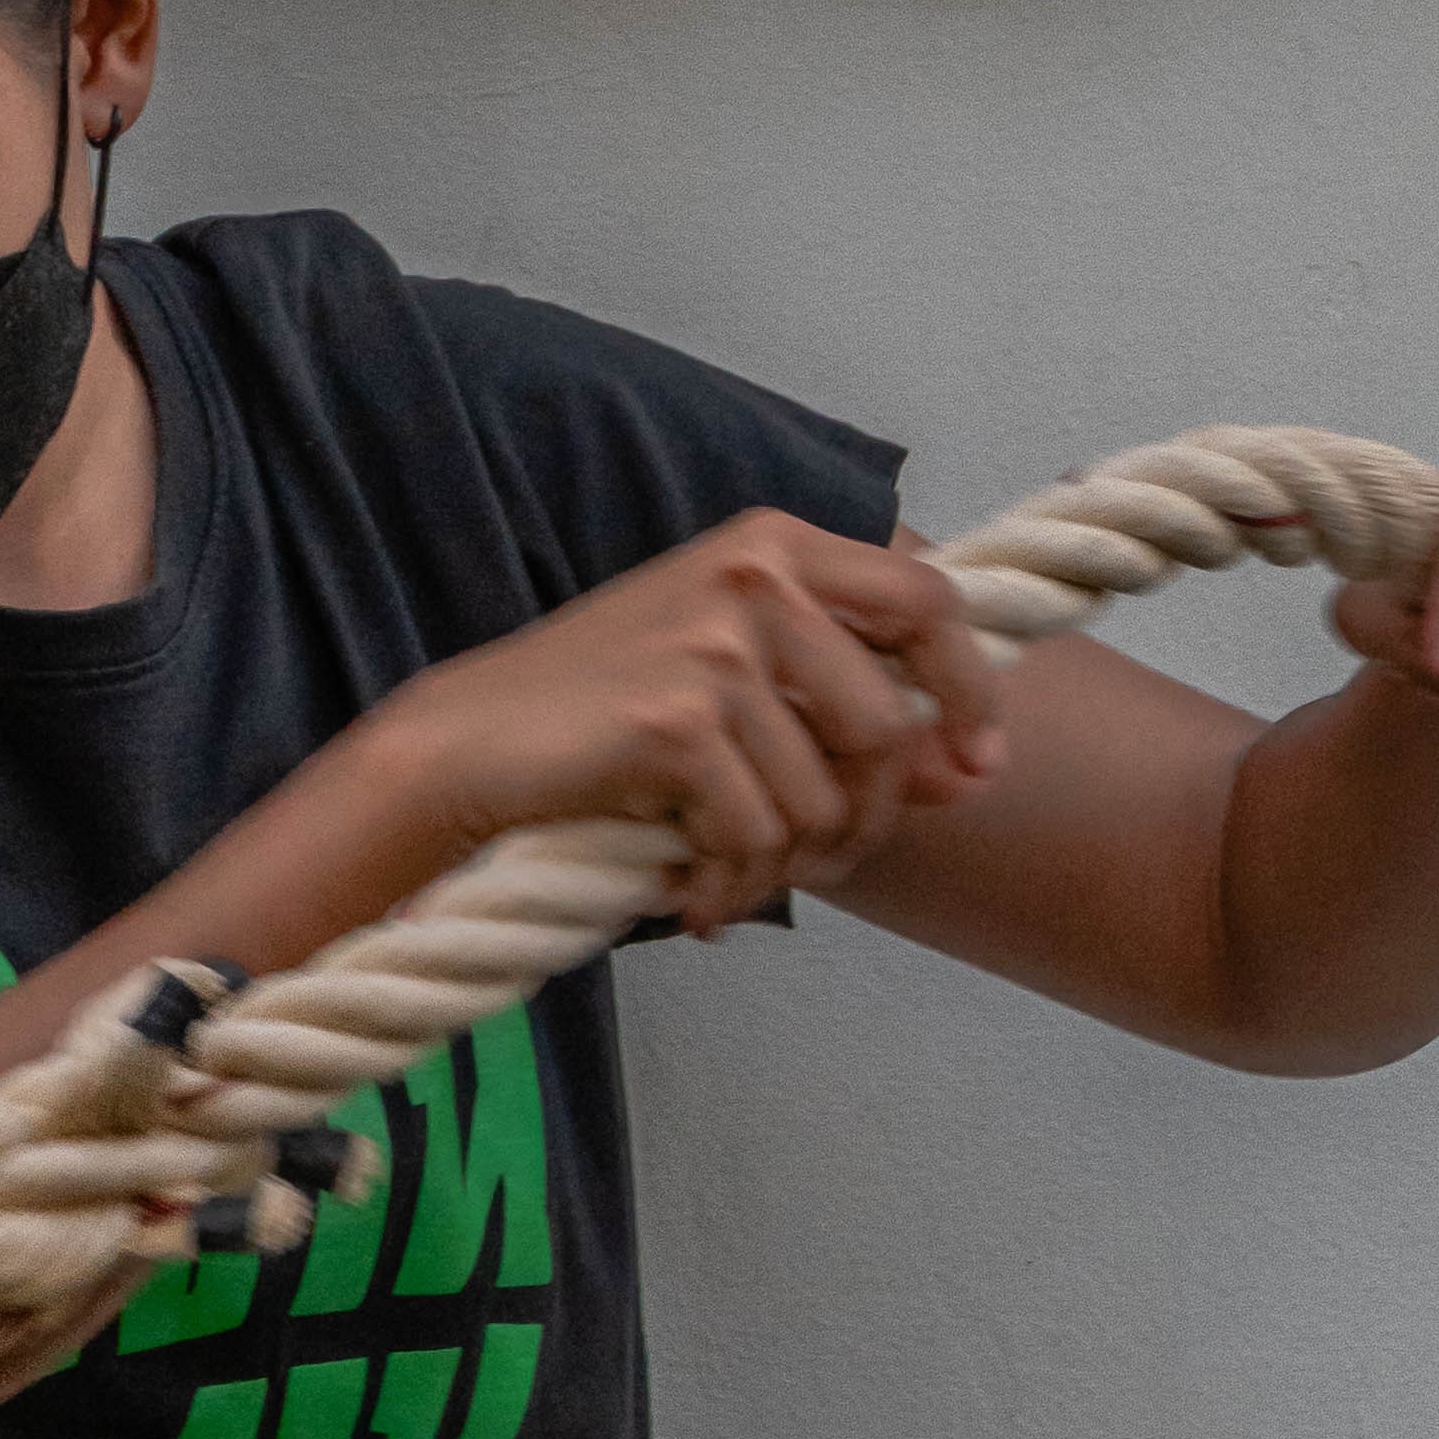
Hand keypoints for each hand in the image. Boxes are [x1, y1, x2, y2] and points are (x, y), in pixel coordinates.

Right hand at [392, 510, 1015, 935]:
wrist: (464, 749)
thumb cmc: (598, 723)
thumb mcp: (729, 674)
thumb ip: (837, 700)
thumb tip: (964, 770)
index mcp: (773, 544)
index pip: (928, 602)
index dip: (969, 691)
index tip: (973, 767)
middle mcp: (754, 574)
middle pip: (886, 726)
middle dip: (864, 820)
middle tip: (816, 865)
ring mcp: (716, 643)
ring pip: (823, 800)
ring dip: (784, 869)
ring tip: (726, 879)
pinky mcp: (678, 719)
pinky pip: (757, 839)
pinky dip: (730, 890)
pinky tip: (689, 894)